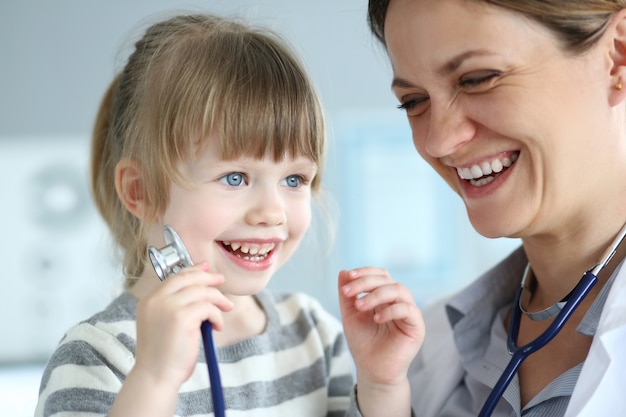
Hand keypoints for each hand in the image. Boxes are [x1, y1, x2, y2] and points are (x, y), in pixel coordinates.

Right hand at [134, 261, 232, 388]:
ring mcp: (168, 307)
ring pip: (202, 292)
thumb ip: (175, 307)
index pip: (174, 277)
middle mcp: (156, 300)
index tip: (206, 267)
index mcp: (149, 301)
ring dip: (217, 300)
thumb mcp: (164, 324)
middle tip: (221, 280)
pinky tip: (216, 327)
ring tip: (226, 309)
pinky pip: (208, 308)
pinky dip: (217, 315)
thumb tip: (201, 292)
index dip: (192, 270)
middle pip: (188, 278)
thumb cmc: (163, 357)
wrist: (156, 377)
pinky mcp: (182, 317)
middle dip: (208, 277)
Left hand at [338, 267, 423, 385]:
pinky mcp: (417, 326)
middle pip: (387, 280)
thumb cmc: (363, 343)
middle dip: (366, 283)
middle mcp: (399, 301)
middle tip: (348, 293)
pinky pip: (408, 309)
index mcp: (385, 296)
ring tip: (360, 306)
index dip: (365, 272)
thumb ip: (347, 295)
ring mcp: (409, 312)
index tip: (348, 276)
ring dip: (376, 294)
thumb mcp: (350, 315)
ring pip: (399, 290)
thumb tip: (343, 272)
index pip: (380, 275)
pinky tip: (376, 318)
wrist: (372, 370)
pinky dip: (391, 310)